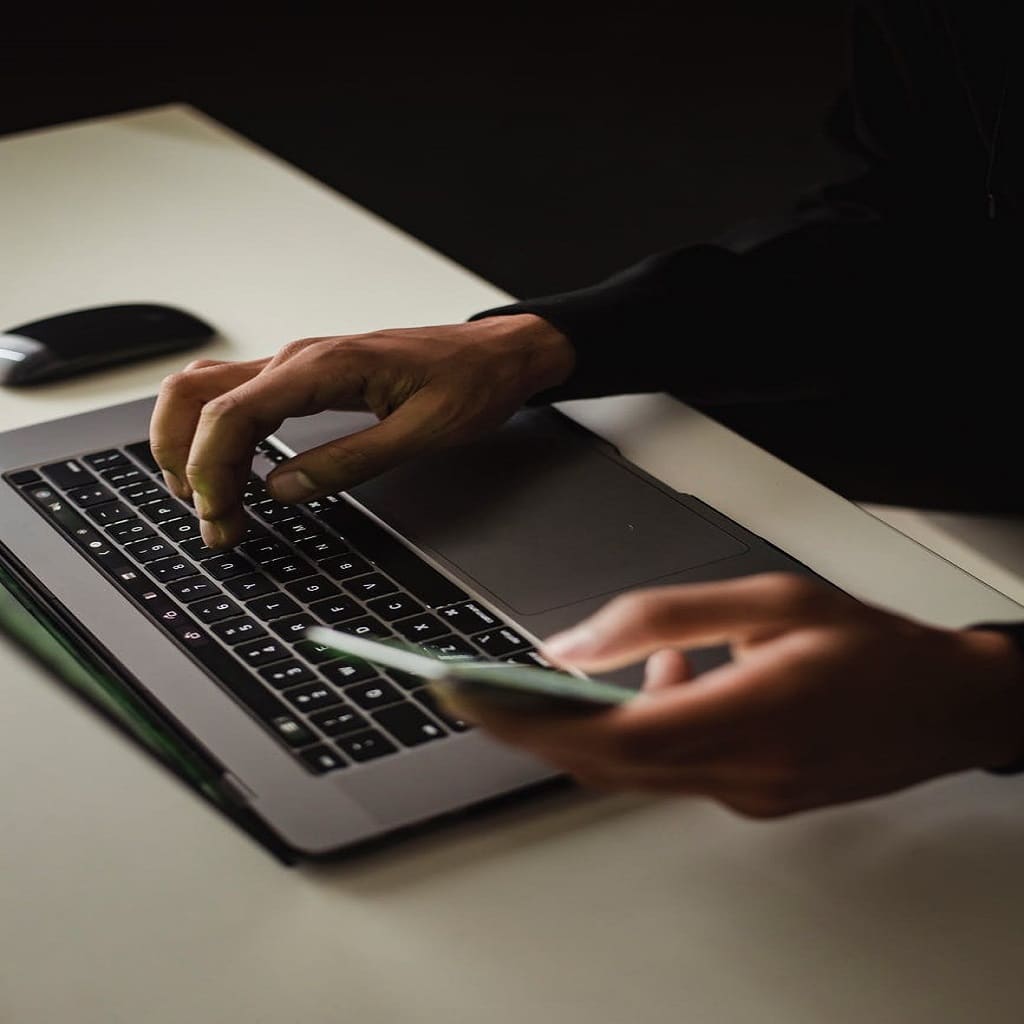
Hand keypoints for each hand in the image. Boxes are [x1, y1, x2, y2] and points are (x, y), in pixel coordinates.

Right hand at [149, 314, 572, 547]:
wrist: (494, 354)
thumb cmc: (468, 383)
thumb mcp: (422, 433)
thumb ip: (350, 462)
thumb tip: (284, 490)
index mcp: (324, 367)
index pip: (229, 412)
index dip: (210, 469)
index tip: (222, 518)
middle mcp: (297, 359)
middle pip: (195, 395)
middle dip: (186, 461)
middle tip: (214, 522)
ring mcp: (296, 366)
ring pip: (206, 393)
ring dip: (193, 447)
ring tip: (215, 505)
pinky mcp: (304, 378)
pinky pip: (236, 400)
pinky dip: (217, 437)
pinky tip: (232, 474)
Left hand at [435, 574, 1023, 817]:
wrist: (948, 704)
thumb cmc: (870, 645)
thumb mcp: (768, 599)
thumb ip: (665, 617)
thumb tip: (575, 644)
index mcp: (748, 716)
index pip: (610, 736)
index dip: (532, 724)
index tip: (472, 701)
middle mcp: (743, 771)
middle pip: (607, 763)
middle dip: (535, 730)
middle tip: (483, 691)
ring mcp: (747, 795)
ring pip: (632, 772)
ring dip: (589, 728)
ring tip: (580, 675)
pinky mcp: (752, 800)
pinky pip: (669, 773)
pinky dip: (640, 734)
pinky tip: (666, 685)